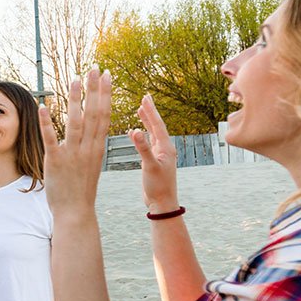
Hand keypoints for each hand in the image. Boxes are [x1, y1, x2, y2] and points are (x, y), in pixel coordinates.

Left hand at [39, 69, 112, 217]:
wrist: (75, 212)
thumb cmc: (81, 189)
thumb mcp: (91, 163)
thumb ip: (91, 145)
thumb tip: (92, 129)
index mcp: (97, 147)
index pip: (104, 114)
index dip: (105, 93)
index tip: (107, 75)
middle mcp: (88, 148)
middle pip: (94, 113)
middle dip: (95, 89)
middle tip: (95, 67)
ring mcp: (72, 154)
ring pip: (75, 122)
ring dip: (74, 99)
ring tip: (74, 79)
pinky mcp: (55, 161)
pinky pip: (51, 138)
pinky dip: (47, 122)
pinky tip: (44, 105)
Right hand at [129, 94, 179, 212]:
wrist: (162, 203)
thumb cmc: (158, 186)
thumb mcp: (150, 166)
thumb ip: (142, 148)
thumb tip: (135, 131)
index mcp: (166, 147)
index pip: (157, 125)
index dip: (151, 111)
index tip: (145, 98)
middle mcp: (165, 148)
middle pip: (156, 126)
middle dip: (150, 112)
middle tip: (145, 97)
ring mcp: (160, 154)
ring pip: (152, 133)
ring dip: (146, 121)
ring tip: (140, 110)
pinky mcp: (154, 161)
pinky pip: (148, 143)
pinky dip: (141, 135)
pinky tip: (134, 132)